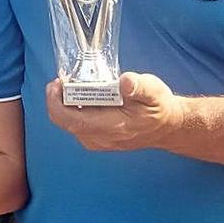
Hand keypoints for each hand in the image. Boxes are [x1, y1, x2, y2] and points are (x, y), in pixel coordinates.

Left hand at [45, 72, 185, 151]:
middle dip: (57, 99)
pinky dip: (72, 110)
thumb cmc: (159, 107)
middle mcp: (102, 139)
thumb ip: (139, 86)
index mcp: (114, 127)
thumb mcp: (154, 91)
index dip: (56, 102)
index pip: (72, 120)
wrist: (167, 127)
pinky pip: (76, 125)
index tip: (57, 83)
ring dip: (64, 104)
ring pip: (69, 124)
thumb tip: (125, 82)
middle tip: (62, 80)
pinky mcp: (96, 140)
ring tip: (71, 86)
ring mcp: (98, 141)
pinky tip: (80, 97)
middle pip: (65, 122)